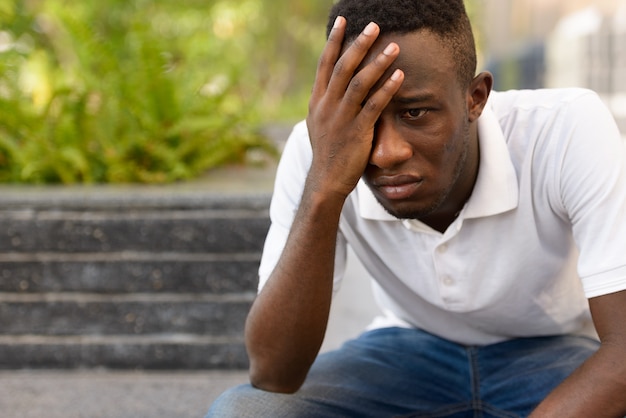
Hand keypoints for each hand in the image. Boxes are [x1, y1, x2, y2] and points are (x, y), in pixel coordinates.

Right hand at [306, 17, 403, 197]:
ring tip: (393, 46)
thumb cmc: (328, 151)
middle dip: (359, 44)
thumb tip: (334, 84)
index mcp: (317, 101)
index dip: (334, 41)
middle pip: (343, 68)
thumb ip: (327, 102)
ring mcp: (341, 118)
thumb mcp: (320, 123)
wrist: (326, 179)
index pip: (324, 64)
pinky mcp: (357, 132)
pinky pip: (374, 106)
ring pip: (359, 83)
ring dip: (377, 63)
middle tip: (374, 25)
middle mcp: (327, 106)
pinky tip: (399, 76)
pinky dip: (387, 89)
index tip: (343, 21)